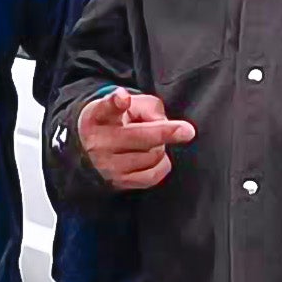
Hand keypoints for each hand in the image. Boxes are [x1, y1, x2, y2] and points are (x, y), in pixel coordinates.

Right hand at [77, 88, 195, 191]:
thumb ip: (148, 107)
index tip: (123, 99)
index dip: (116, 102)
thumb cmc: (119, 122)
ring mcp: (108, 165)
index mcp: (98, 116)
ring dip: (160, 147)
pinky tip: (155, 157)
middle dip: (165, 132)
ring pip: (152, 155)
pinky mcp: (119, 182)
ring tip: (151, 143)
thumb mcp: (129, 105)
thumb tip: (164, 125)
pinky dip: (161, 165)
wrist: (94, 152)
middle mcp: (99, 142)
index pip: (106, 108)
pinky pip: (154, 174)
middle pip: (139, 136)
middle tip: (188, 130)